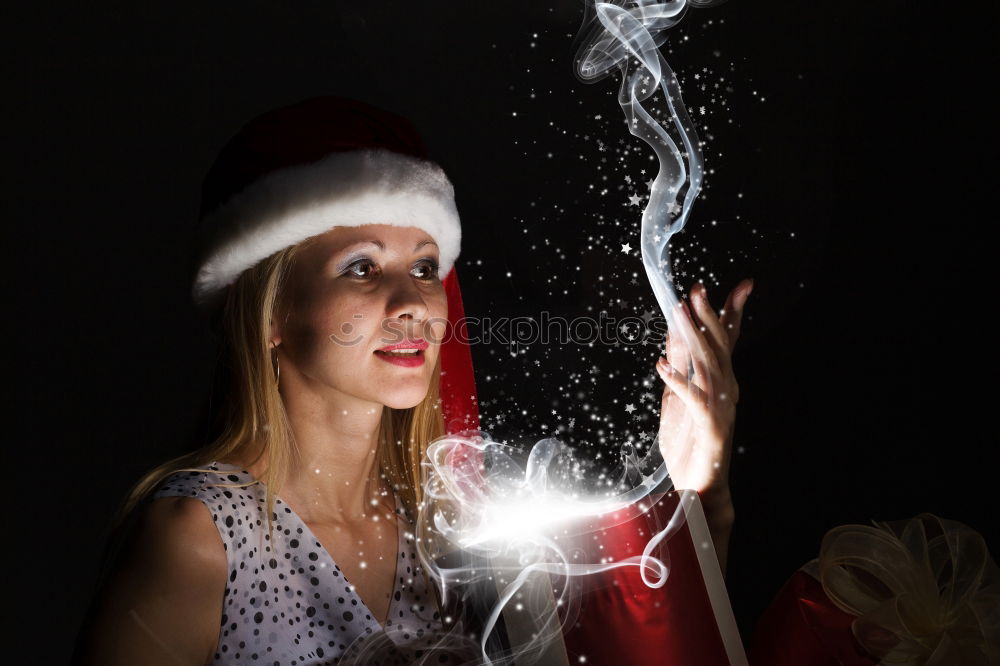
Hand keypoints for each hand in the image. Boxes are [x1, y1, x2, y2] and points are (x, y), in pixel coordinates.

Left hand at [655, 279, 752, 509]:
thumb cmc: (690, 447)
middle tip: (697, 290)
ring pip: (707, 366)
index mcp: (721, 382)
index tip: (743, 285)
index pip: (728, 341)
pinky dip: (677, 381)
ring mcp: (721, 408)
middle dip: (708, 316)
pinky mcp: (709, 427)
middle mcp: (726, 390)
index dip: (732, 312)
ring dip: (692, 339)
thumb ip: (680, 370)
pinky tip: (661, 365)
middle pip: (719, 346)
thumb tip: (673, 337)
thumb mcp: (677, 401)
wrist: (700, 491)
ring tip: (678, 314)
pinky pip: (693, 399)